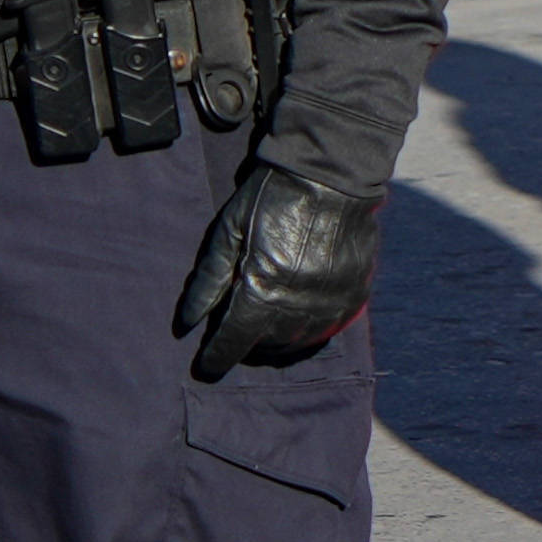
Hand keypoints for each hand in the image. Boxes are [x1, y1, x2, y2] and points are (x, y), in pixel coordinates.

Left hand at [174, 154, 380, 380]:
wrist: (331, 174)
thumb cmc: (271, 196)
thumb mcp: (229, 230)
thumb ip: (208, 280)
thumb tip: (186, 323)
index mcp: (262, 289)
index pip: (234, 341)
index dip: (216, 358)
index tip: (205, 367)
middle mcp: (298, 305)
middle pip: (265, 345)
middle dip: (246, 343)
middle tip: (236, 330)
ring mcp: (330, 304)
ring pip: (297, 343)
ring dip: (276, 340)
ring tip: (264, 323)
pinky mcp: (354, 297)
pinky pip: (327, 330)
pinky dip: (307, 330)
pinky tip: (296, 316)